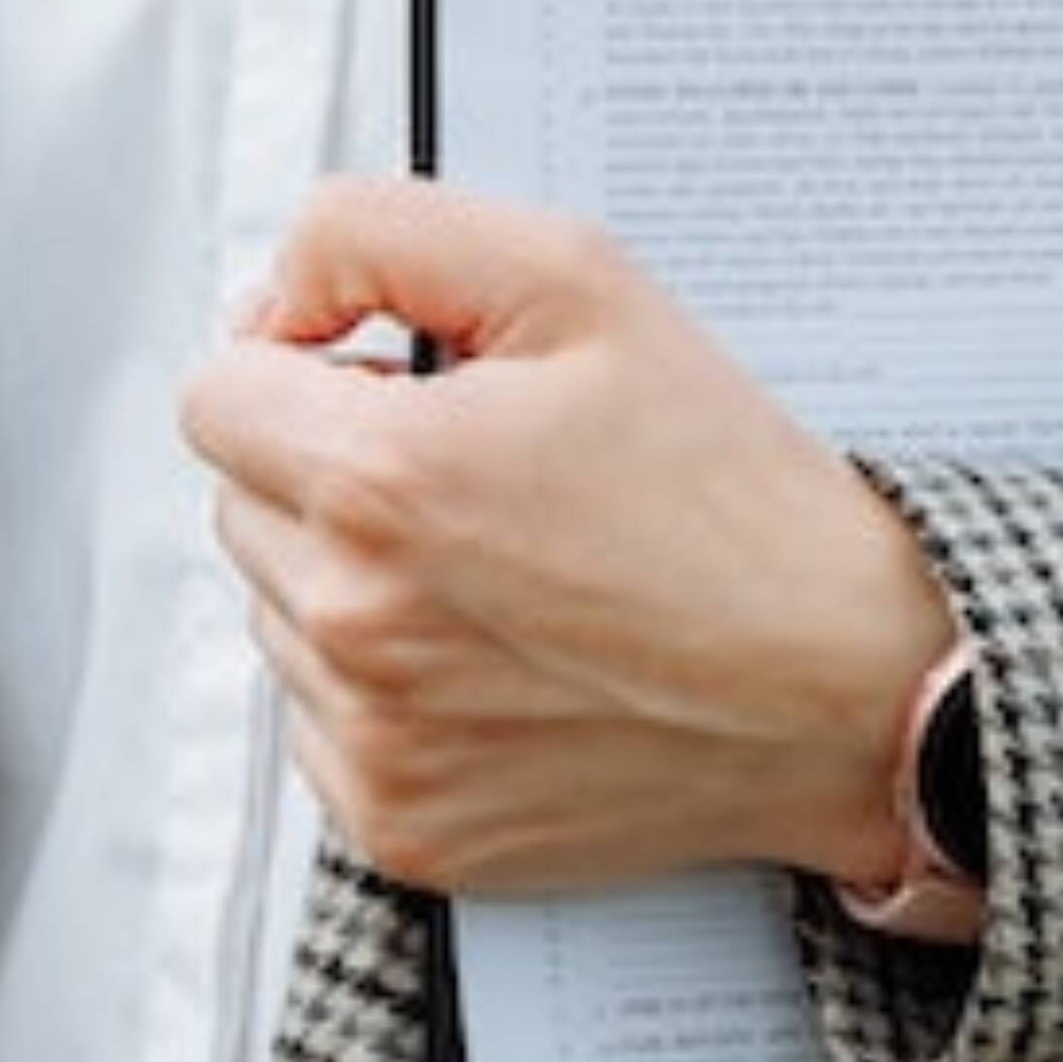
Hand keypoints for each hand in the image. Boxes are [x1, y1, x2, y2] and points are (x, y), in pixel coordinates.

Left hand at [176, 178, 960, 899]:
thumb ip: (382, 235)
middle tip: (479, 476)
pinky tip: (501, 659)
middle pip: (239, 500)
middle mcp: (354, 623)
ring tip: (505, 571)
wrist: (846, 686)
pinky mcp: (395, 826)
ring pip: (277, 611)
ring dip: (353, 578)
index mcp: (380, 481)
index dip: (304, 365)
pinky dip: (384, 685)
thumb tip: (274, 292)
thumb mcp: (577, 282)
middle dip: (329, 470)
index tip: (390, 381)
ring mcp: (371, 738)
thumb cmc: (729, 491)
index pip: (215, 393)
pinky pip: (319, 720)